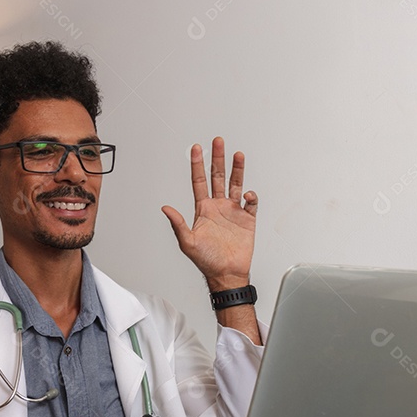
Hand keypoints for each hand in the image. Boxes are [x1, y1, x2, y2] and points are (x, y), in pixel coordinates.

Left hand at [162, 137, 257, 291]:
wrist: (227, 274)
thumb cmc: (207, 261)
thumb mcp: (187, 243)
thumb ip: (178, 224)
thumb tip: (165, 208)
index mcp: (203, 210)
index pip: (199, 181)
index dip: (197, 164)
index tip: (196, 148)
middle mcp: (218, 207)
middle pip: (217, 176)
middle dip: (217, 158)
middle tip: (218, 142)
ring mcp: (233, 212)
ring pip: (235, 184)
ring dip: (236, 170)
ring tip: (238, 155)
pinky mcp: (247, 220)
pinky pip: (251, 204)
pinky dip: (251, 197)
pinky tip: (249, 194)